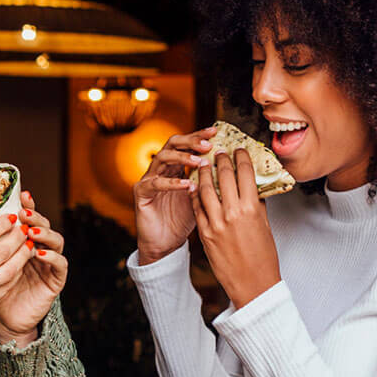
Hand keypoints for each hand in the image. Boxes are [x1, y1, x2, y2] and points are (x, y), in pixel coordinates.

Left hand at [0, 191, 67, 344]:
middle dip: (34, 216)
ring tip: (31, 231)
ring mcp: (48, 265)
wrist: (2, 322)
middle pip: (43, 225)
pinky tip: (39, 252)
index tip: (19, 195)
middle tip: (24, 212)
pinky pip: (60, 265)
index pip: (28, 219)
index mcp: (22, 243)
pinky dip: (52, 256)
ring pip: (56, 241)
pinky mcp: (55, 281)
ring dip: (44, 233)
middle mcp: (38, 249)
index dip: (26, 206)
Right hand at [0, 212, 31, 339]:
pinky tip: (20, 265)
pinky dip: (16, 274)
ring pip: (8, 270)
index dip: (1, 224)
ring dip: (22, 255)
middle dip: (16, 237)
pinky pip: (6, 287)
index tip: (10, 217)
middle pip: (0, 251)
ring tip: (28, 245)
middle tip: (24, 228)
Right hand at [133, 127, 215, 263]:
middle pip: (172, 144)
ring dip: (182, 158)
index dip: (200, 135)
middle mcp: (161, 168)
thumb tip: (235, 170)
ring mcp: (149, 179)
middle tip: (208, 144)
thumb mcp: (202, 197)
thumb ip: (211, 182)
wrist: (165, 244)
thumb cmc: (183, 220)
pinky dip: (171, 182)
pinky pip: (154, 183)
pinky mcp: (141, 193)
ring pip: (162, 158)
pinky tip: (185, 184)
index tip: (216, 132)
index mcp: (176, 166)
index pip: (187, 144)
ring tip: (199, 162)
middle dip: (191, 141)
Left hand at [192, 148, 280, 308]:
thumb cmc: (263, 257)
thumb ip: (256, 203)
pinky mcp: (204, 233)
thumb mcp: (264, 225)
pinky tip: (195, 186)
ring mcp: (215, 223)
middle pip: (223, 175)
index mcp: (251, 208)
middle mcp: (232, 213)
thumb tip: (251, 186)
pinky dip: (195, 194)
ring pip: (205, 188)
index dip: (240, 156)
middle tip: (219, 151)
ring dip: (204, 173)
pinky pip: (197, 207)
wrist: (252, 284)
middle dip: (221, 159)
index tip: (238, 149)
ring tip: (204, 164)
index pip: (244, 172)